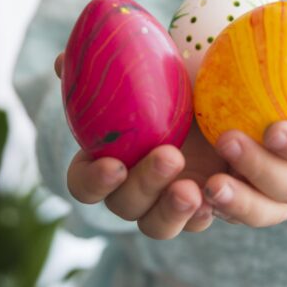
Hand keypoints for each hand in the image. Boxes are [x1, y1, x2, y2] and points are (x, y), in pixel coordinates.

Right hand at [55, 53, 223, 239]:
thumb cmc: (175, 85)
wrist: (224, 97)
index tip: (113, 165)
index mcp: (107, 161)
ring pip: (157, 226)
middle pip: (124, 204)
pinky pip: (196, 222)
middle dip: (145, 184)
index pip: (83, 183)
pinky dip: (202, 214)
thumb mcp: (149, 70)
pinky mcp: (199, 209)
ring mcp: (164, 205)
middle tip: (171, 156)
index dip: (93, 180)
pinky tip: (216, 195)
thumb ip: (105, 69)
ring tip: (191, 190)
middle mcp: (132, 189)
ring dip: (170, 211)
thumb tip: (61, 60)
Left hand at [201, 35, 286, 226]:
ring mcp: (277, 197)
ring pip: (268, 212)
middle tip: (227, 142)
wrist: (258, 109)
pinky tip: (195, 195)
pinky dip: (218, 210)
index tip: (273, 131)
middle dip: (261, 169)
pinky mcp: (248, 207)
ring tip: (209, 185)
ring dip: (240, 202)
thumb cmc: (283, 86)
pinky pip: (237, 218)